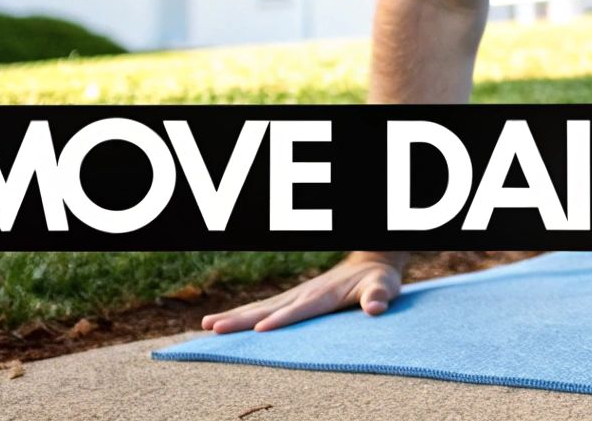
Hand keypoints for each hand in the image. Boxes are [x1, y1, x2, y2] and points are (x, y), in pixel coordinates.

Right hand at [200, 250, 408, 333]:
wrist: (371, 262)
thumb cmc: (379, 279)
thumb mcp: (385, 286)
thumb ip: (379, 296)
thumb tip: (375, 308)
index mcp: (325, 295)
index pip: (300, 309)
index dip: (282, 319)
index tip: (259, 328)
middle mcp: (305, 293)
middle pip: (269, 308)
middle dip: (242, 319)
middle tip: (213, 327)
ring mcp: (296, 294)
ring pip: (260, 307)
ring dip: (234, 316)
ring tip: (206, 326)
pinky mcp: (292, 297)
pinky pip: (263, 307)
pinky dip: (241, 315)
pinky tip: (222, 322)